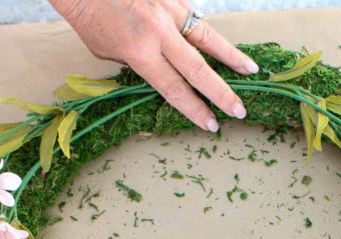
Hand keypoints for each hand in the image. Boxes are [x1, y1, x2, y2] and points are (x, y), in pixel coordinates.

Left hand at [49, 0, 258, 131]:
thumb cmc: (89, 19)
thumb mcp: (108, 52)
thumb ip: (138, 63)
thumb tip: (161, 70)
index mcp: (139, 52)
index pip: (174, 88)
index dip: (195, 109)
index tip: (212, 124)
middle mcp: (158, 32)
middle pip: (198, 68)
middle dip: (221, 92)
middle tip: (240, 109)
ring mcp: (168, 10)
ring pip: (208, 37)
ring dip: (232, 57)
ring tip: (251, 70)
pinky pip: (195, 19)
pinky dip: (210, 35)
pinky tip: (224, 47)